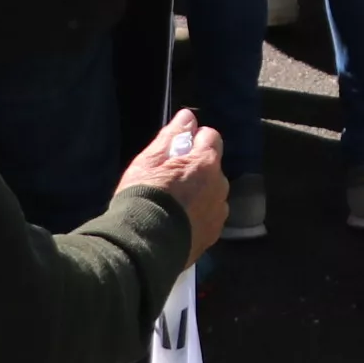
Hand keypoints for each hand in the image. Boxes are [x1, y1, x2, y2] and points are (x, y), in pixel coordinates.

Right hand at [118, 110, 227, 259]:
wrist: (144, 245)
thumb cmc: (145, 196)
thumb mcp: (151, 160)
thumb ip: (172, 135)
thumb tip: (188, 117)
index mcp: (206, 163)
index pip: (210, 137)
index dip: (193, 141)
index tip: (176, 151)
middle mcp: (220, 186)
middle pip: (212, 167)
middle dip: (196, 169)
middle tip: (170, 180)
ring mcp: (219, 213)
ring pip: (212, 193)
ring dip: (200, 194)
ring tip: (173, 206)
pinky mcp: (213, 236)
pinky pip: (209, 217)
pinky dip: (198, 216)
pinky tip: (178, 223)